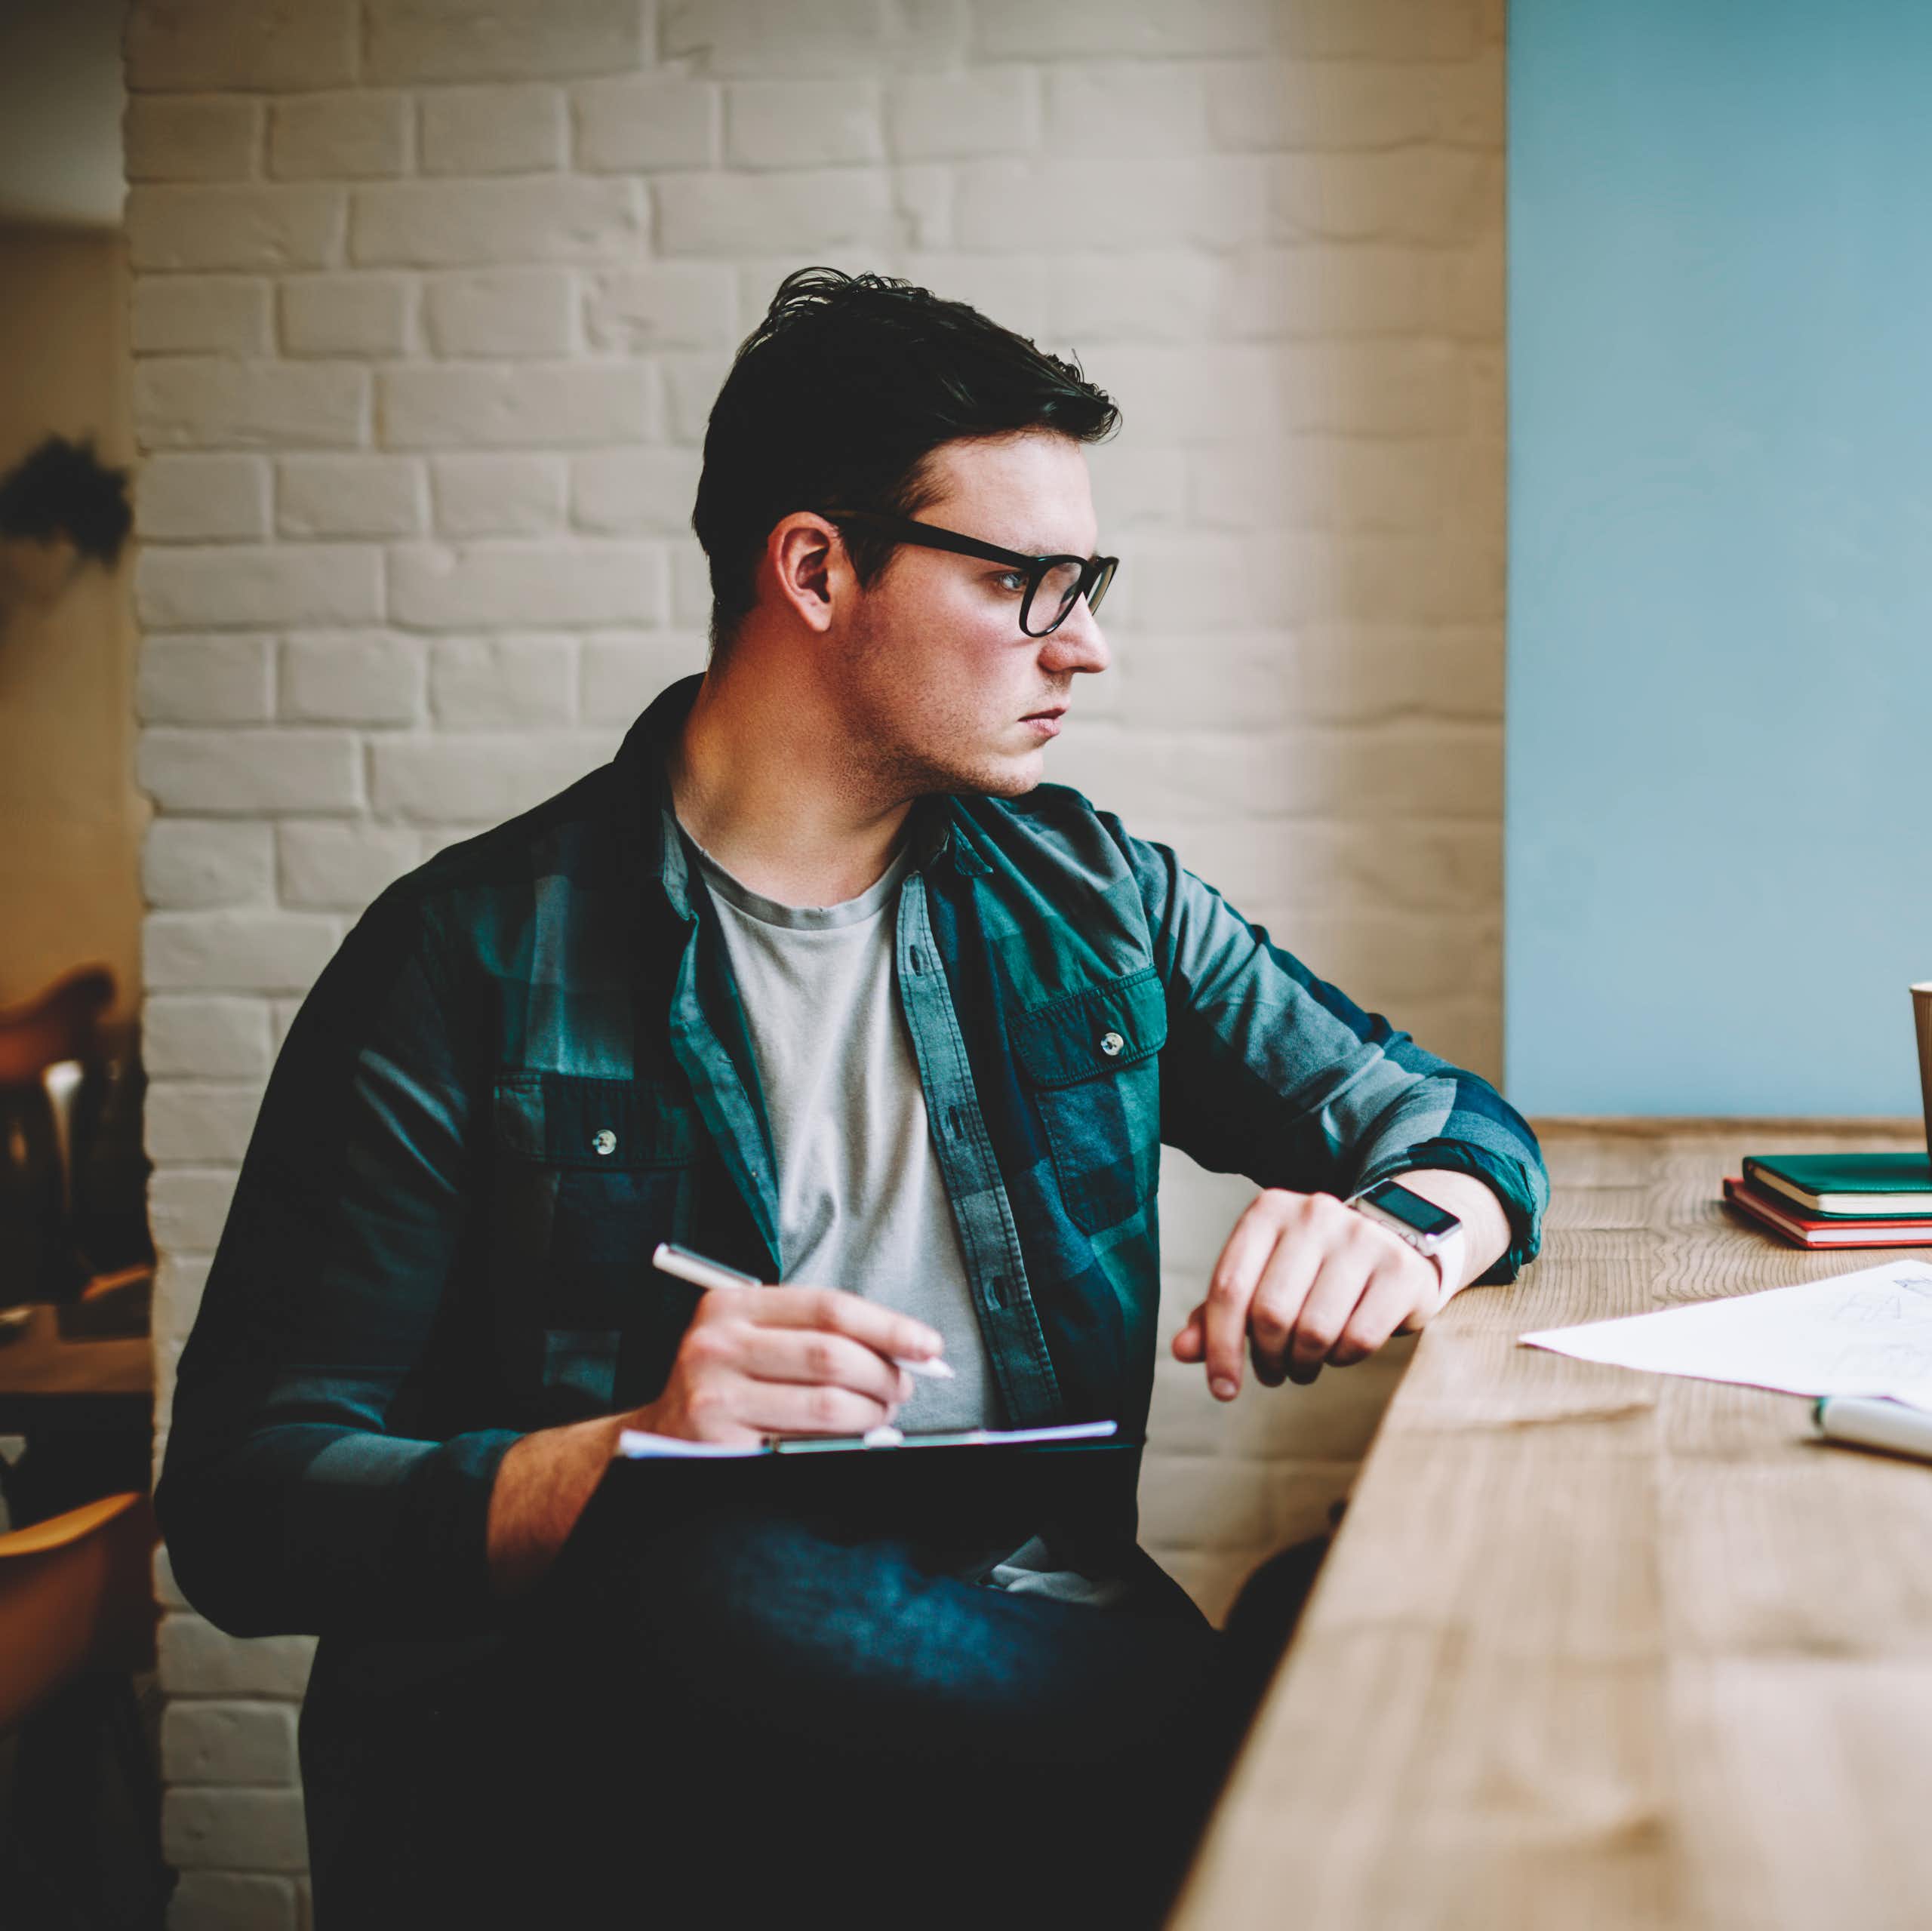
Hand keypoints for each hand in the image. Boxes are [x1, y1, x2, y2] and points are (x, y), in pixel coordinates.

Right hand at [632, 1285, 946, 1443]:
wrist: (653, 1444)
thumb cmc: (722, 1388)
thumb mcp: (751, 1343)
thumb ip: (814, 1335)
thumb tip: (906, 1350)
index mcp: (730, 1307)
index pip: (830, 1308)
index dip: (889, 1326)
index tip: (928, 1345)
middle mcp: (716, 1344)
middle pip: (833, 1354)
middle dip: (885, 1375)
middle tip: (903, 1389)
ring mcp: (715, 1395)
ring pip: (828, 1403)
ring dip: (871, 1413)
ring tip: (881, 1415)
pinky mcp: (720, 1443)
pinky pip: (806, 1444)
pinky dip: (844, 1444)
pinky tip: (852, 1441)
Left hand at [1171, 1189, 1447, 1396]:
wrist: (1395, 1241)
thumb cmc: (1312, 1268)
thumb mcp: (1261, 1277)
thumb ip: (1218, 1313)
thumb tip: (1182, 1351)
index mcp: (1268, 1211)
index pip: (1228, 1288)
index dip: (1219, 1347)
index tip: (1223, 1389)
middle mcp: (1313, 1214)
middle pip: (1270, 1314)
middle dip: (1266, 1358)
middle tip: (1272, 1373)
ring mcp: (1360, 1238)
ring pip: (1314, 1331)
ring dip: (1303, 1364)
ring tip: (1303, 1365)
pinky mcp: (1398, 1269)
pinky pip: (1358, 1338)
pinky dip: (1342, 1359)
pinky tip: (1339, 1351)